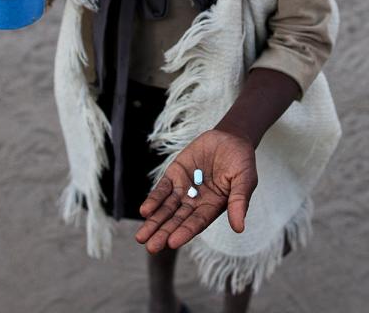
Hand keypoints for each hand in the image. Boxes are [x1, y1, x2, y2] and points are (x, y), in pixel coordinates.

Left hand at [135, 129, 257, 253]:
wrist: (230, 138)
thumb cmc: (241, 161)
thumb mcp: (244, 180)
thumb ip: (239, 201)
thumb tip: (239, 228)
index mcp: (213, 207)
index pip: (196, 223)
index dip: (184, 232)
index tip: (172, 243)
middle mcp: (196, 201)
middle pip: (177, 220)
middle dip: (163, 233)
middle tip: (150, 247)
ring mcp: (184, 188)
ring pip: (166, 208)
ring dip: (154, 221)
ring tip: (141, 236)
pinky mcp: (175, 174)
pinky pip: (162, 189)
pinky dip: (153, 199)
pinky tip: (145, 211)